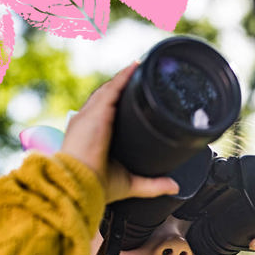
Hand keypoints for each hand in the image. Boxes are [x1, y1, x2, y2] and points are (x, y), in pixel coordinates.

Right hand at [60, 62, 179, 202]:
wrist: (80, 185)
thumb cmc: (96, 186)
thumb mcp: (130, 184)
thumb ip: (153, 185)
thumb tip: (174, 187)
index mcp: (92, 135)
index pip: (105, 112)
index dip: (117, 102)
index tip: (133, 97)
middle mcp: (88, 122)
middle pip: (106, 97)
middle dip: (121, 86)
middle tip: (140, 77)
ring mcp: (90, 115)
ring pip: (109, 90)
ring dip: (124, 78)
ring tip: (140, 67)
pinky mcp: (96, 112)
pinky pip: (112, 88)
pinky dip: (124, 77)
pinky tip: (136, 67)